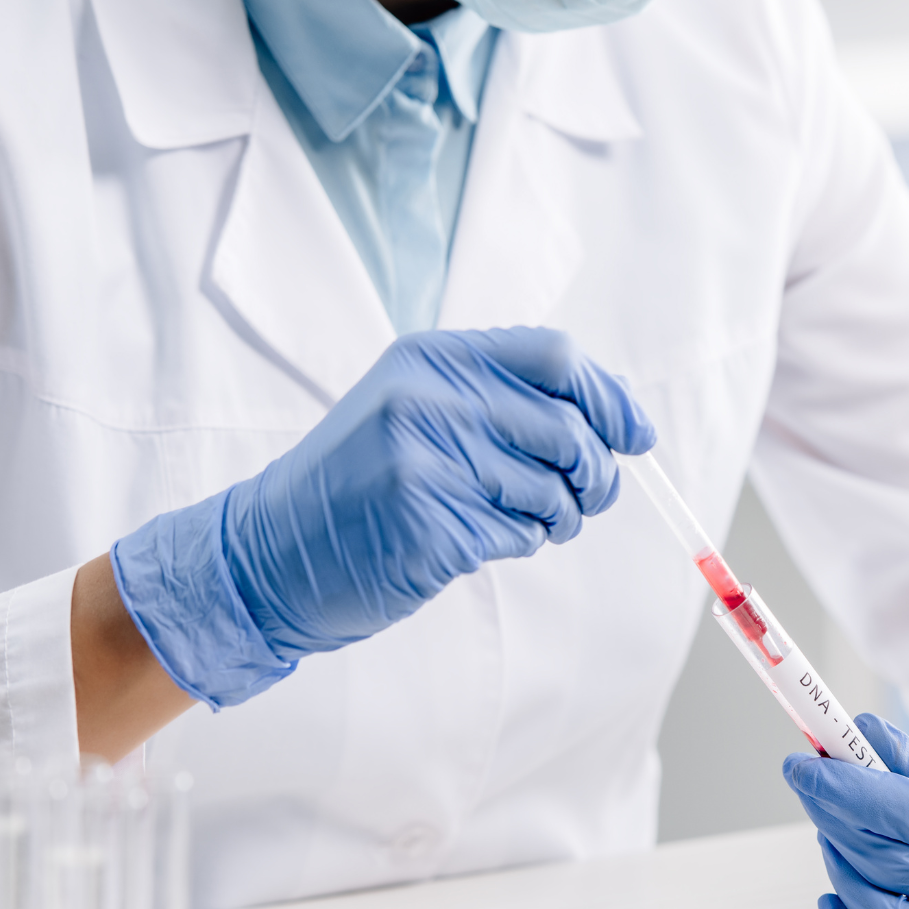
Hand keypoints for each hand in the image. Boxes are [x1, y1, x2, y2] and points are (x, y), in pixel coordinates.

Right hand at [111, 327, 654, 707]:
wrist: (272, 551)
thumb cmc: (358, 482)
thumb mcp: (416, 409)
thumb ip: (501, 399)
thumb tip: (615, 417)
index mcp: (433, 360)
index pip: (556, 358)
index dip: (609, 398)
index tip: (636, 436)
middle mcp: (430, 402)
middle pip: (567, 429)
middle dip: (595, 475)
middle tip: (586, 499)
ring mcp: (427, 465)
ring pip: (552, 491)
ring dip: (557, 518)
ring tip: (524, 523)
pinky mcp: (431, 528)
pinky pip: (518, 537)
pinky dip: (516, 544)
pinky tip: (475, 541)